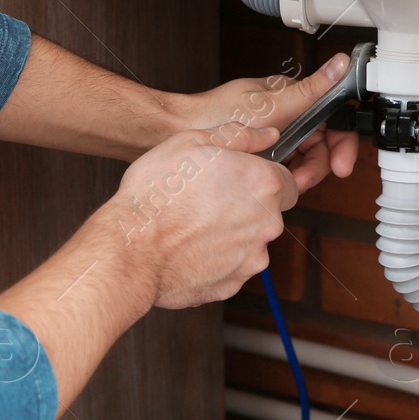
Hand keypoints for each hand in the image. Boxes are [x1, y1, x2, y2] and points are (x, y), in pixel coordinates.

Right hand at [109, 123, 296, 307]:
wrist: (131, 250)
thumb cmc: (156, 195)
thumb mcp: (191, 142)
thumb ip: (238, 136)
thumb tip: (267, 135)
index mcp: (262, 184)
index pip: (287, 180)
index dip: (263, 177)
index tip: (241, 179)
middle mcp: (266, 223)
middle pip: (269, 212)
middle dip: (246, 206)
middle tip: (208, 199)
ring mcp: (251, 258)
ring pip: (250, 240)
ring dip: (230, 233)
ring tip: (193, 225)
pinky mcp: (233, 284)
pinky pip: (231, 266)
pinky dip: (215, 258)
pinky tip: (189, 247)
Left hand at [174, 52, 359, 193]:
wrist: (175, 134)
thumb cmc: (217, 115)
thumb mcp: (271, 105)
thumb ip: (311, 90)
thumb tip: (340, 64)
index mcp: (292, 97)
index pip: (332, 119)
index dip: (341, 143)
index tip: (342, 164)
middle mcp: (286, 115)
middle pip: (320, 145)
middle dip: (317, 165)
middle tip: (305, 180)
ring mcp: (273, 135)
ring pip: (303, 160)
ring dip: (301, 175)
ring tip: (289, 184)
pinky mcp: (261, 153)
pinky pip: (284, 168)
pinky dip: (284, 177)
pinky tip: (276, 183)